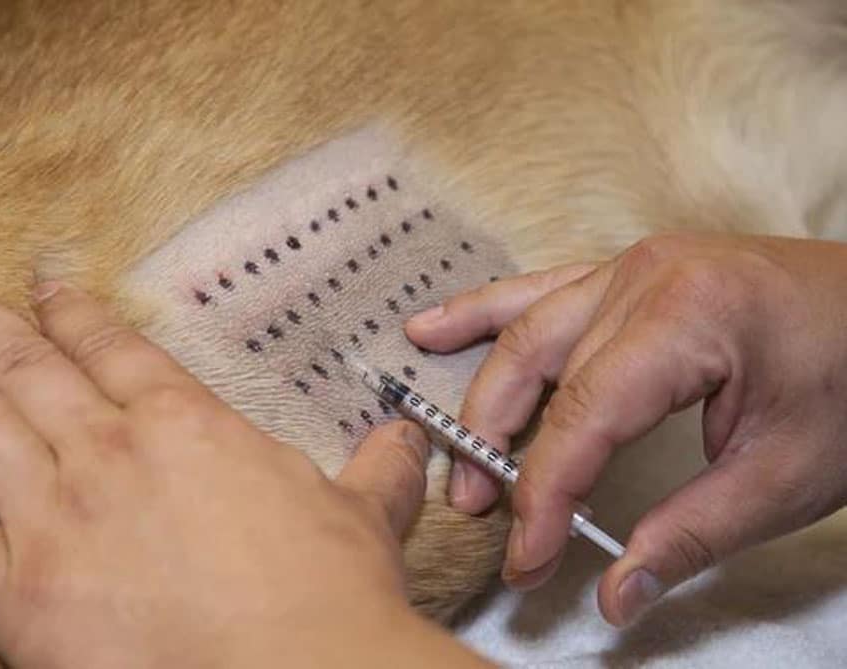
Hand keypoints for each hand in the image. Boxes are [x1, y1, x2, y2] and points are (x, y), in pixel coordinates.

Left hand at [0, 282, 492, 667]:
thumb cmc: (329, 595)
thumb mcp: (364, 515)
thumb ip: (377, 467)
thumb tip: (405, 439)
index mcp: (184, 425)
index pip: (113, 348)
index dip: (73, 309)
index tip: (48, 284)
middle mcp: (108, 449)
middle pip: (30, 365)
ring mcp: (54, 511)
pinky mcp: (16, 588)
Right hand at [406, 233, 846, 624]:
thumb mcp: (785, 477)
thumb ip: (691, 534)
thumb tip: (618, 595)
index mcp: (686, 318)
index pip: (582, 419)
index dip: (542, 494)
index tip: (525, 556)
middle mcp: (645, 278)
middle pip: (537, 368)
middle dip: (497, 446)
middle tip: (477, 510)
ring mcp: (634, 265)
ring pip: (527, 328)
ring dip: (483, 390)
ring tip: (442, 444)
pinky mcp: (633, 271)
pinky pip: (543, 289)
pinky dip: (487, 312)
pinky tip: (435, 328)